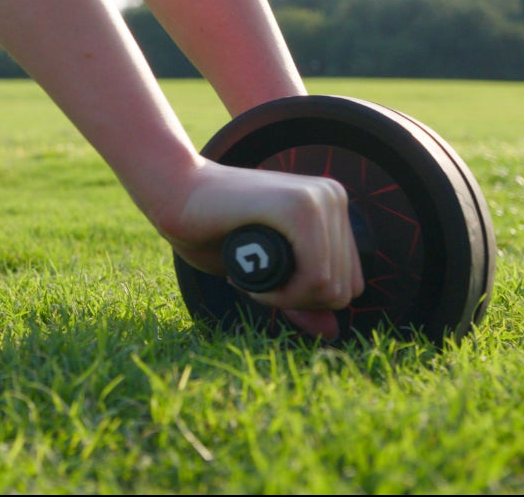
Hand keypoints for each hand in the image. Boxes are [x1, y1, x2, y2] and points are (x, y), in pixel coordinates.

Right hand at [159, 160, 363, 337]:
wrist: (174, 191)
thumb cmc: (213, 229)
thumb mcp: (267, 271)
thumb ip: (300, 296)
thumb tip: (333, 332)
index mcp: (332, 206)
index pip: (349, 282)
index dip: (306, 298)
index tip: (267, 281)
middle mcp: (334, 197)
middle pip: (343, 289)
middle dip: (295, 300)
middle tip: (251, 278)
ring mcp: (320, 198)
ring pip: (330, 287)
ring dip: (285, 297)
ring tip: (247, 272)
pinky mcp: (300, 206)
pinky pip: (314, 277)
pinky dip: (282, 294)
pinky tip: (249, 278)